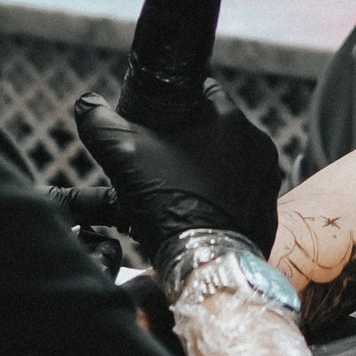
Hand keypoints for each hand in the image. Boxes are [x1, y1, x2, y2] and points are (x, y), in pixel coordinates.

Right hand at [71, 79, 284, 262]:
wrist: (205, 264)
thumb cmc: (168, 205)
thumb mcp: (121, 156)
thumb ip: (99, 122)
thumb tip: (86, 104)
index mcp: (228, 117)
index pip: (201, 91)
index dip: (173, 105)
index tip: (154, 126)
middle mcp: (257, 142)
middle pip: (215, 128)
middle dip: (188, 141)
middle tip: (160, 163)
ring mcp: (267, 177)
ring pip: (229, 161)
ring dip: (206, 169)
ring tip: (178, 191)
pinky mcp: (269, 208)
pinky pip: (242, 191)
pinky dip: (222, 196)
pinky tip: (198, 210)